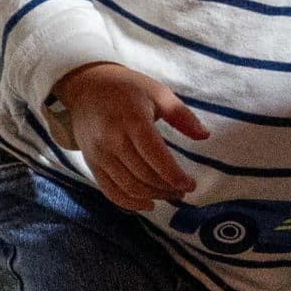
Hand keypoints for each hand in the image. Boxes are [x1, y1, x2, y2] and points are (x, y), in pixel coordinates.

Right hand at [50, 62, 210, 212]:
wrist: (86, 86)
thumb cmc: (126, 88)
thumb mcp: (158, 92)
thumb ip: (182, 115)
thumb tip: (204, 136)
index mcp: (133, 121)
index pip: (156, 158)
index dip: (175, 176)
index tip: (191, 184)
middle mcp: (113, 140)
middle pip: (143, 176)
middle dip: (167, 189)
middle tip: (183, 190)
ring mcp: (99, 153)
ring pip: (129, 186)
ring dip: (153, 196)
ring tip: (168, 195)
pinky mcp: (91, 162)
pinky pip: (109, 190)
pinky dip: (129, 203)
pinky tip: (147, 204)